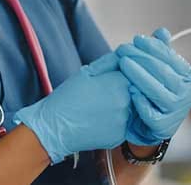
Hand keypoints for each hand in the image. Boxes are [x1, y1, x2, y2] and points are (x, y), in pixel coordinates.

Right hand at [13, 53, 130, 163]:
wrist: (55, 126)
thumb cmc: (68, 97)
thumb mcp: (87, 72)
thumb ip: (110, 61)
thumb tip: (127, 54)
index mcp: (118, 83)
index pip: (135, 73)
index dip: (124, 74)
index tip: (112, 77)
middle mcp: (126, 102)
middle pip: (135, 91)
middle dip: (124, 89)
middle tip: (104, 93)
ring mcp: (124, 121)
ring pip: (131, 108)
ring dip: (122, 105)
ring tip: (100, 106)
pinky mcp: (120, 136)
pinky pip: (125, 124)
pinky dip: (116, 120)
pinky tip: (100, 118)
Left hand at [117, 28, 190, 144]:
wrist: (147, 124)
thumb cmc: (154, 90)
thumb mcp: (158, 69)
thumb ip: (160, 51)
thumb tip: (162, 31)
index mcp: (188, 77)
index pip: (171, 58)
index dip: (153, 47)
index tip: (136, 39)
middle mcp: (187, 94)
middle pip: (163, 72)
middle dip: (141, 58)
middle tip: (123, 49)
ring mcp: (177, 111)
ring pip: (157, 91)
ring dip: (138, 76)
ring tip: (123, 64)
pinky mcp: (164, 127)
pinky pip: (151, 112)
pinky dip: (141, 101)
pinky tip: (130, 91)